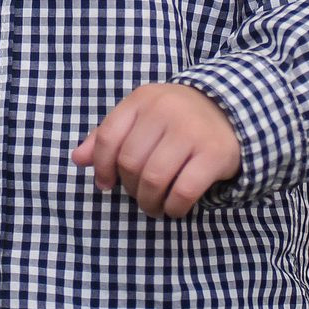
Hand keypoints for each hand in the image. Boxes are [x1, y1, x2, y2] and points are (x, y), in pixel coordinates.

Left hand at [70, 83, 241, 218]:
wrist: (231, 111)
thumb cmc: (176, 119)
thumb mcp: (142, 117)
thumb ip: (109, 136)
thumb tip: (77, 159)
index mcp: (143, 100)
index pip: (108, 137)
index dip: (102, 167)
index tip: (106, 184)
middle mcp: (165, 110)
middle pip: (130, 163)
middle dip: (130, 189)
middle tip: (139, 195)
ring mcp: (191, 131)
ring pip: (154, 179)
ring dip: (149, 202)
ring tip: (154, 206)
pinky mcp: (214, 153)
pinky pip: (183, 191)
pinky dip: (174, 207)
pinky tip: (174, 208)